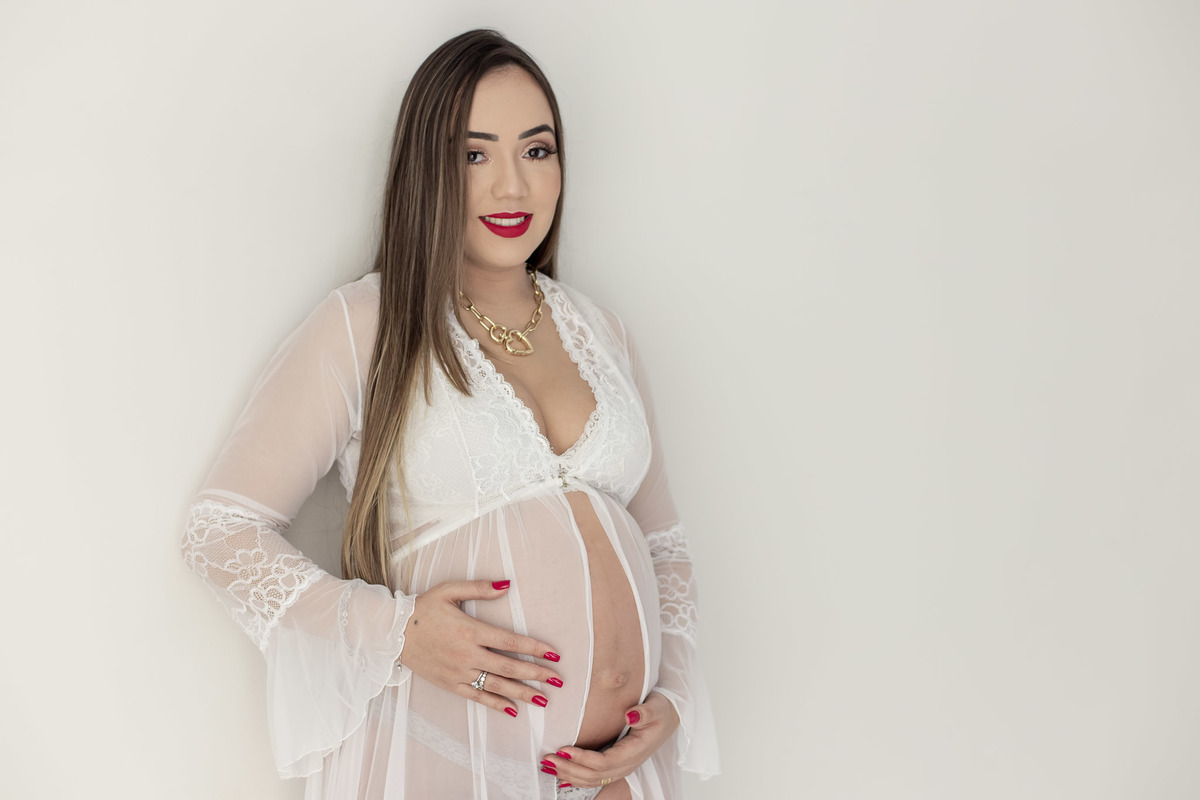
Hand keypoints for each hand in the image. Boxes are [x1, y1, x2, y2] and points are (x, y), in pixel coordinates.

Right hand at [401, 579, 563, 716]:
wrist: (393, 633)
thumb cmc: (423, 608)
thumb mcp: (449, 590)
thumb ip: (480, 588)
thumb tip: (507, 584)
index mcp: (471, 631)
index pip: (511, 642)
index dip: (534, 648)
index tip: (554, 654)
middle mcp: (468, 654)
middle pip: (509, 667)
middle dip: (536, 674)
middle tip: (558, 680)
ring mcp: (459, 672)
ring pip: (497, 686)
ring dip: (523, 693)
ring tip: (544, 699)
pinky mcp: (450, 684)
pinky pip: (477, 697)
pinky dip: (496, 704)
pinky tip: (513, 710)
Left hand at [540, 692, 679, 788]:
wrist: (669, 716)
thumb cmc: (661, 710)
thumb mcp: (656, 707)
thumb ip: (644, 712)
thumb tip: (630, 715)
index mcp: (634, 752)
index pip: (604, 762)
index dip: (583, 758)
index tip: (564, 749)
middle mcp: (627, 764)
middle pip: (594, 775)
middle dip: (569, 769)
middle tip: (548, 759)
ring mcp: (622, 766)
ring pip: (592, 780)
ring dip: (569, 775)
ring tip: (549, 766)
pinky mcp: (617, 764)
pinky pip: (595, 778)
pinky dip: (576, 778)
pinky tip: (562, 776)